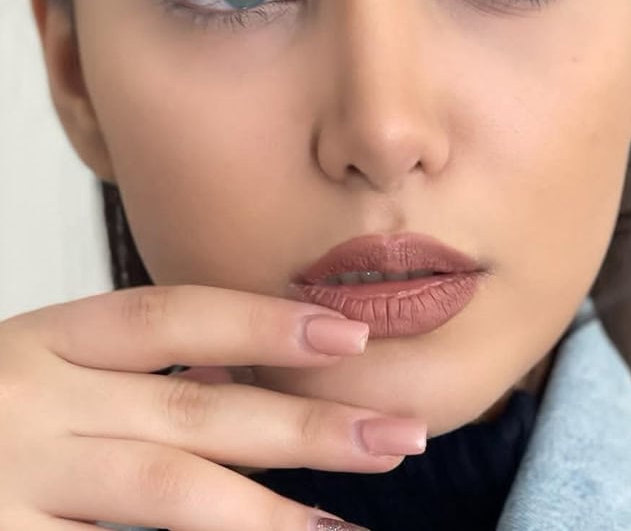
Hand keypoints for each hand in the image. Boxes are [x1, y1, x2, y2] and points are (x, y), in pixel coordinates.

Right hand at [0, 284, 425, 529]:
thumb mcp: (36, 370)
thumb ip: (121, 376)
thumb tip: (237, 378)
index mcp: (45, 342)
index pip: (171, 317)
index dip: (261, 322)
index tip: (344, 335)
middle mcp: (33, 403)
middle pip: (190, 410)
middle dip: (300, 425)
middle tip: (395, 433)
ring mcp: (15, 482)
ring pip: (162, 493)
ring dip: (264, 514)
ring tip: (343, 530)